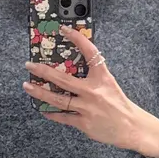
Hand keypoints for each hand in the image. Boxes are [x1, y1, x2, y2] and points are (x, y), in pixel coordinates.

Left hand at [23, 26, 158, 157]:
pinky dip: (52, 113)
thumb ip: (93, 75)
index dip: (77, 39)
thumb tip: (71, 67)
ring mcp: (87, 108)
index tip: (64, 29)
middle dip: (43, 71)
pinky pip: (63, 117)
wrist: (131, 127)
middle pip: (63, 79)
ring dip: (40, 93)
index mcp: (102, 77)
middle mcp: (93, 91)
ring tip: (27, 86)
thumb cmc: (119, 104)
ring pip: (58, 99)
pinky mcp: (84, 123)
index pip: (89, 52)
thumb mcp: (109, 83)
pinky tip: (42, 109)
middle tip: (29, 65)